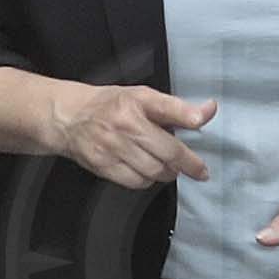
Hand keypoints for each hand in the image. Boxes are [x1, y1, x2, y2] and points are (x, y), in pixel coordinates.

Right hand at [42, 80, 216, 189]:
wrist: (69, 117)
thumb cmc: (109, 105)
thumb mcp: (142, 97)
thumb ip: (176, 107)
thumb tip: (209, 111)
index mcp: (135, 102)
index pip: (168, 111)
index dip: (188, 119)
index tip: (202, 130)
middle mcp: (124, 124)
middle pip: (166, 151)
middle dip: (187, 164)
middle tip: (196, 168)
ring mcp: (112, 147)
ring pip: (153, 171)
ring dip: (166, 172)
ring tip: (167, 166)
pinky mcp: (102, 165)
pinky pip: (135, 182)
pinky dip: (147, 180)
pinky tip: (147, 171)